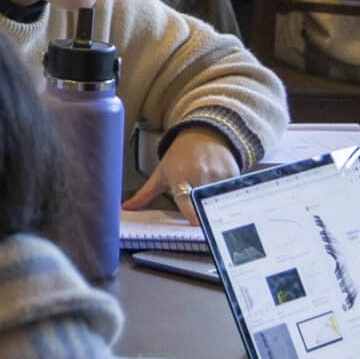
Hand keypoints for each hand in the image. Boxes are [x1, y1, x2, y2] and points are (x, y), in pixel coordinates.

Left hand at [123, 132, 239, 211]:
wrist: (202, 134)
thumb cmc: (179, 156)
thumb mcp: (160, 174)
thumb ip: (145, 194)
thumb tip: (126, 208)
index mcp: (180, 178)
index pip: (186, 201)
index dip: (192, 214)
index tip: (196, 224)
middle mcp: (200, 176)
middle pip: (205, 204)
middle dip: (204, 212)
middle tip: (202, 216)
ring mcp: (218, 175)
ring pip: (219, 200)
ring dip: (215, 204)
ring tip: (208, 195)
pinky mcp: (233, 174)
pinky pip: (231, 193)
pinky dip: (225, 196)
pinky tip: (218, 188)